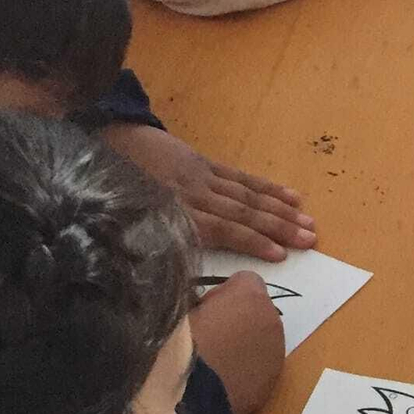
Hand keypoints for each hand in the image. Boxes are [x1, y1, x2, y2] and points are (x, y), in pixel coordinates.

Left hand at [101, 125, 313, 262]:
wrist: (104, 134)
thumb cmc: (111, 186)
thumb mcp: (123, 218)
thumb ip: (155, 242)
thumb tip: (179, 278)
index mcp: (175, 211)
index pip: (222, 229)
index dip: (252, 242)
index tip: (280, 255)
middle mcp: (195, 194)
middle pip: (243, 213)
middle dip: (278, 228)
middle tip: (309, 240)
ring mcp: (203, 177)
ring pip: (248, 196)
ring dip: (281, 211)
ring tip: (308, 222)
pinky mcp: (205, 163)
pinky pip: (241, 177)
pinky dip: (267, 187)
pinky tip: (291, 195)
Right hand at [190, 271, 284, 413]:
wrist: (190, 393)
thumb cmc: (177, 344)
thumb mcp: (178, 306)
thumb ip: (198, 296)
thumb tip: (203, 306)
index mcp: (249, 296)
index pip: (245, 281)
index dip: (223, 294)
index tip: (205, 308)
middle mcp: (272, 321)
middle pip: (258, 312)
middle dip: (238, 320)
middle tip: (209, 336)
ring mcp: (275, 355)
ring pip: (263, 341)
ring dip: (245, 346)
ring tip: (215, 361)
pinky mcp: (271, 384)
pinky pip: (261, 369)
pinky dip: (247, 371)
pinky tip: (223, 380)